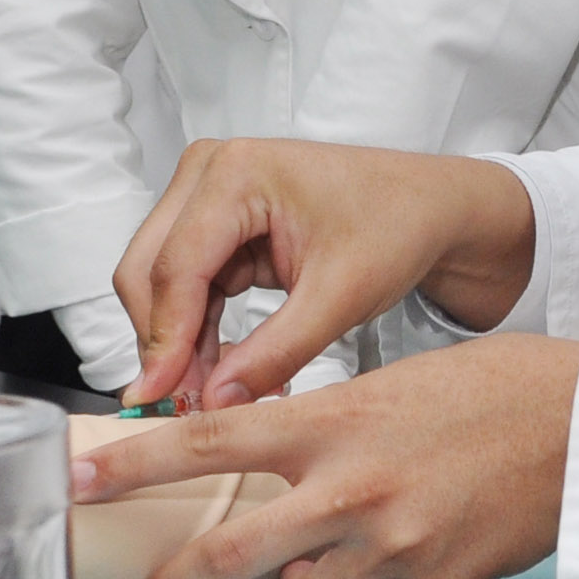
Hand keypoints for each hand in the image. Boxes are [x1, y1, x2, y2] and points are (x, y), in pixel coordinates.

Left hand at [62, 335, 578, 578]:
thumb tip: (271, 463)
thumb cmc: (496, 393)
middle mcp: (349, 489)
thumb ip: (323, 428)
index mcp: (332, 424)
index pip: (206, 442)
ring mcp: (390, 547)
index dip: (131, 467)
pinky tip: (432, 544)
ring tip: (357, 547)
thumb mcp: (390, 388)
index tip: (77, 483)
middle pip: (229, 556)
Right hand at [113, 139, 536, 409]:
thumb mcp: (341, 297)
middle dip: (165, 342)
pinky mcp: (215, 223)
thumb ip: (275, 352)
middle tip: (183, 407)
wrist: (429, 206)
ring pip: (160, 282)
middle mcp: (208, 172)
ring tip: (215, 396)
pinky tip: (228, 370)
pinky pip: (187, 285)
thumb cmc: (397, 227)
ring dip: (181, 342)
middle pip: (150, 271)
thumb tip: (215, 402)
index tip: (157, 400)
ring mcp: (207, 194)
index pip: (176, 268)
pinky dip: (200, 330)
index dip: (164, 340)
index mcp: (236, 172)